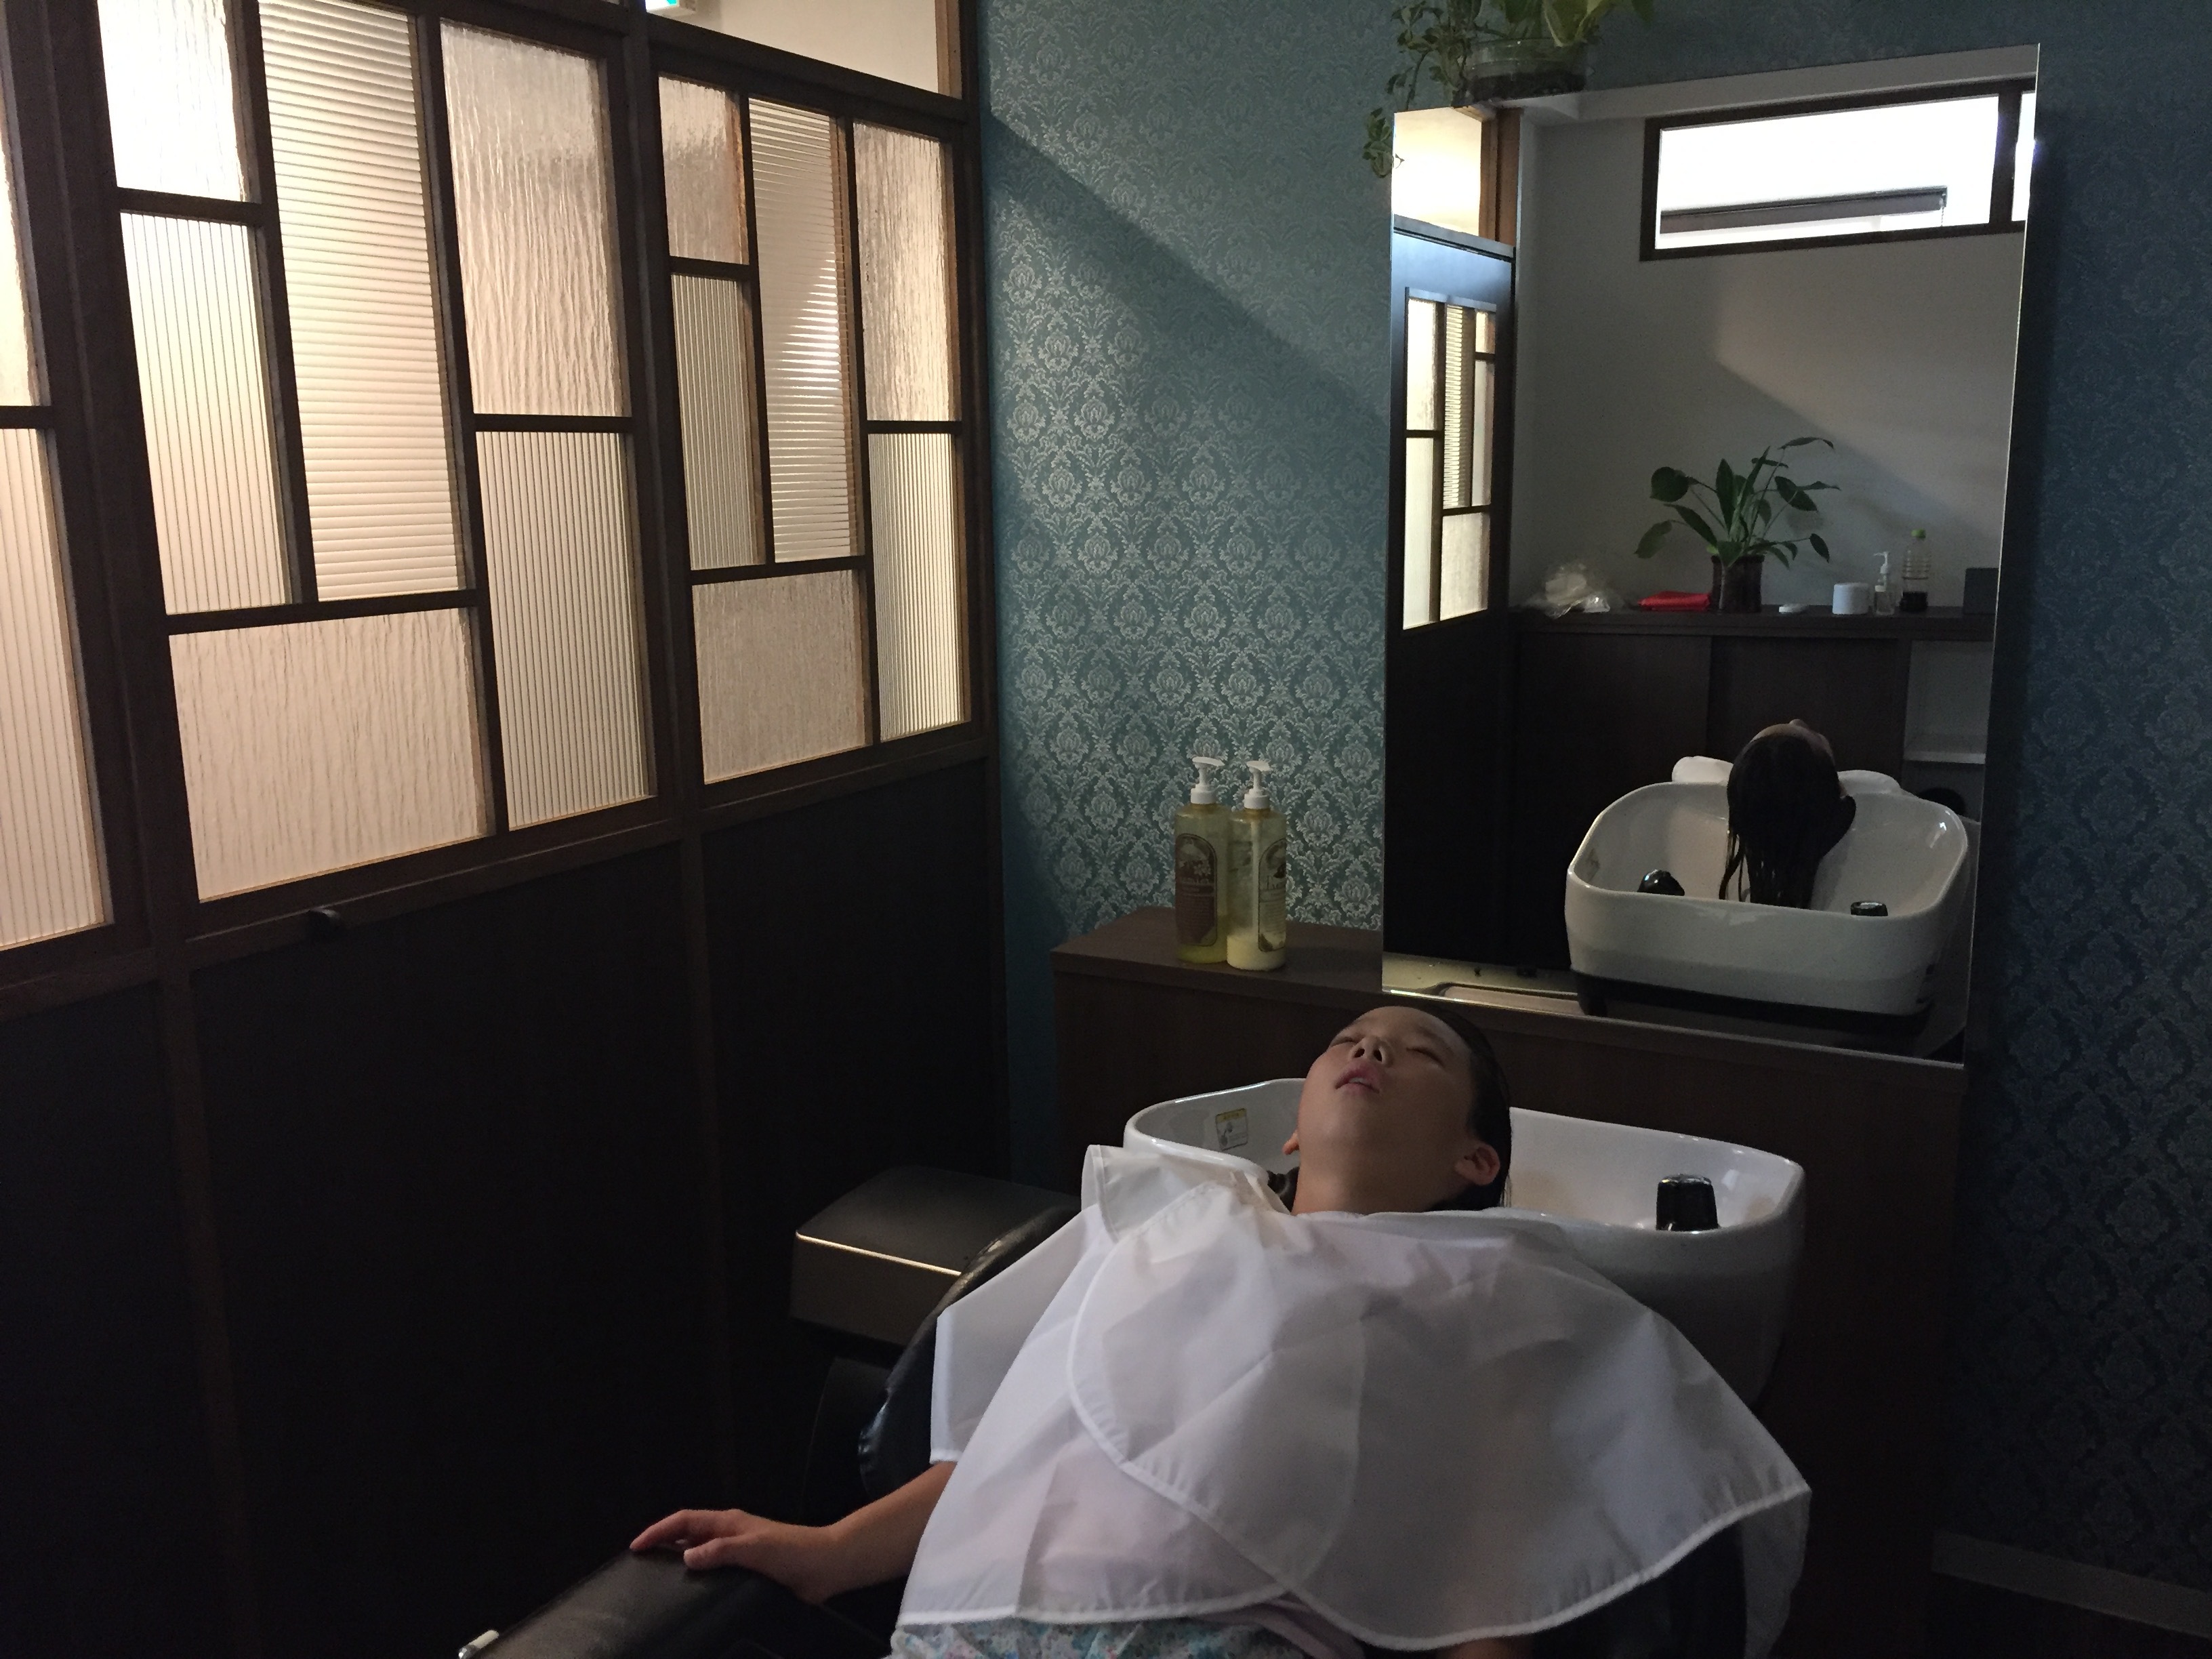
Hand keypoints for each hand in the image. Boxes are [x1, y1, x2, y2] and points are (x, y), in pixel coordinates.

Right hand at [630, 1508, 851, 1602]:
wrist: (826, 1565)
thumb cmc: (792, 1552)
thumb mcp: (754, 1548)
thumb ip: (721, 1550)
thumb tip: (685, 1556)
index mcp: (729, 1522)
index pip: (685, 1521)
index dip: (659, 1531)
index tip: (636, 1546)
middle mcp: (730, 1533)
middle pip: (688, 1533)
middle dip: (663, 1542)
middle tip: (640, 1561)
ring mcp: (739, 1549)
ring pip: (700, 1550)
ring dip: (679, 1559)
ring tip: (658, 1578)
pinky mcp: (748, 1568)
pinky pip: (715, 1569)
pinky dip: (698, 1575)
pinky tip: (693, 1593)